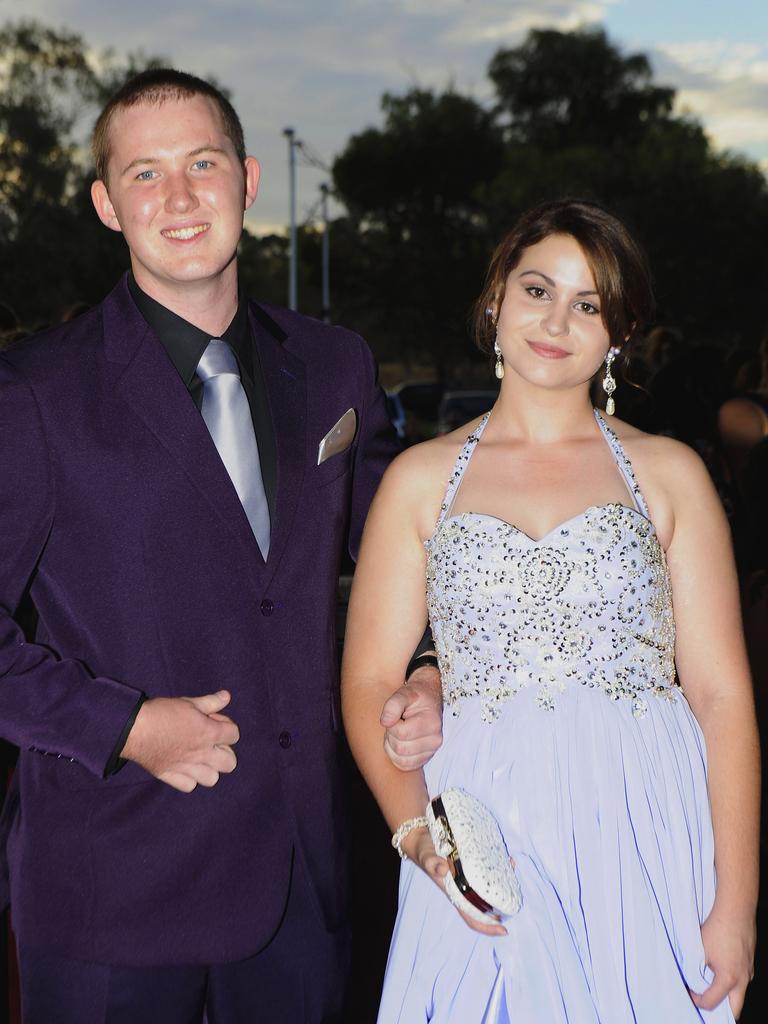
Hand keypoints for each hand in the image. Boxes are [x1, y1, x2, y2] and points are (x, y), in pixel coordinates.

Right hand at [121, 690, 239, 792]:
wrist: (134, 729)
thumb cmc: (162, 712)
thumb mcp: (188, 702)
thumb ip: (210, 702)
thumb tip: (227, 696)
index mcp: (209, 733)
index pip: (235, 734)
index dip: (227, 726)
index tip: (213, 721)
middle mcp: (202, 754)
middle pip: (230, 763)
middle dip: (224, 751)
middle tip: (210, 742)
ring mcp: (187, 768)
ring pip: (212, 779)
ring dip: (208, 768)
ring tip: (198, 757)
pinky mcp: (171, 777)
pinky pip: (189, 786)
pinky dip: (189, 779)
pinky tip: (183, 767)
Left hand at [380, 665, 442, 770]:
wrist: (428, 697)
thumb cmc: (416, 695)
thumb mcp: (404, 693)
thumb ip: (393, 705)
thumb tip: (385, 722)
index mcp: (432, 723)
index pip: (401, 733)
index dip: (391, 725)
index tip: (395, 715)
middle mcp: (435, 740)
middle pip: (401, 749)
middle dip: (391, 736)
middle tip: (395, 723)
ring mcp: (432, 751)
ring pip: (402, 760)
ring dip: (392, 747)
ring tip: (397, 732)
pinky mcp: (425, 758)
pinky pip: (405, 766)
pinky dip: (397, 757)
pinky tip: (399, 742)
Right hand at [401, 826, 506, 937]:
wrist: (420, 838)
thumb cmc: (424, 852)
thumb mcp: (427, 857)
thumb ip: (433, 864)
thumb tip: (443, 869)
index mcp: (455, 893)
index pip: (472, 917)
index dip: (487, 927)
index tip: (504, 930)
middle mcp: (464, 888)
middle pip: (486, 905)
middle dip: (501, 904)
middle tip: (516, 898)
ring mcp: (469, 877)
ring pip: (489, 887)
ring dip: (502, 882)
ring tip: (512, 869)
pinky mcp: (471, 863)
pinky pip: (488, 869)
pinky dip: (498, 865)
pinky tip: (505, 857)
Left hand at [690, 905, 754, 1017]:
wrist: (736, 911)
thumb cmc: (718, 929)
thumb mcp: (700, 951)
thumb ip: (697, 970)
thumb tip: (692, 980)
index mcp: (729, 979)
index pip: (712, 1002)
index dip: (698, 1001)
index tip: (690, 994)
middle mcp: (743, 979)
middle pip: (735, 1009)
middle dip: (721, 1012)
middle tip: (706, 1005)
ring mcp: (749, 971)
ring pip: (740, 994)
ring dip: (727, 996)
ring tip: (711, 988)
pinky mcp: (750, 962)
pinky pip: (742, 979)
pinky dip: (732, 982)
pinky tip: (720, 970)